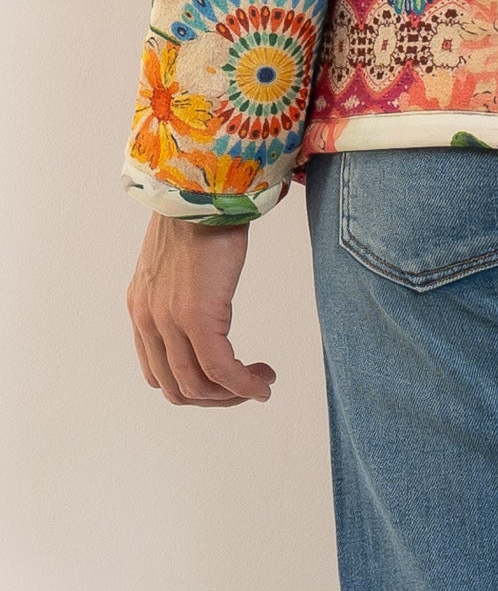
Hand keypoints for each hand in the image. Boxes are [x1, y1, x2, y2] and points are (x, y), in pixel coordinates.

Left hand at [127, 213, 275, 406]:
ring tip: (261, 381)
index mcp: (142, 310)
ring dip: (232, 394)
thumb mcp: (179, 265)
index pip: (159, 373)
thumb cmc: (200, 218)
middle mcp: (148, 321)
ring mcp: (169, 322)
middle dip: (216, 398)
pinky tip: (263, 382)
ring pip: (198, 386)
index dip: (195, 386)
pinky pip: (220, 369)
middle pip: (177, 388)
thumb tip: (205, 311)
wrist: (203, 192)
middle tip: (248, 387)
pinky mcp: (196, 318)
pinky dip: (243, 384)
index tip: (226, 380)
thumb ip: (180, 294)